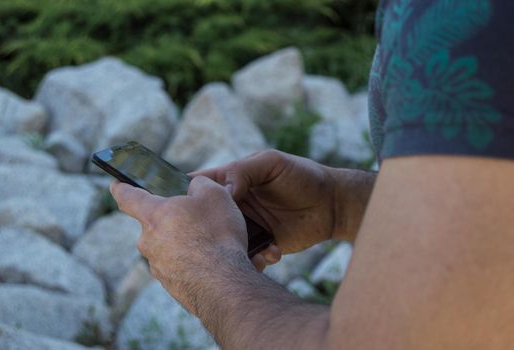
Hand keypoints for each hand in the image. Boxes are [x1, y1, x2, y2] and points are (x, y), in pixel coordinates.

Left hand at [110, 176, 251, 310]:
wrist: (223, 284)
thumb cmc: (217, 235)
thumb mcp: (215, 195)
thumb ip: (199, 184)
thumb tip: (195, 187)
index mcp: (154, 215)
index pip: (127, 197)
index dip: (121, 187)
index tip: (116, 184)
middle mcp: (148, 241)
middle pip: (154, 224)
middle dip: (171, 219)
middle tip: (197, 218)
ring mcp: (157, 265)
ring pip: (166, 246)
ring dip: (183, 242)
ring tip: (210, 243)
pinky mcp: (169, 284)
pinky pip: (177, 266)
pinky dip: (190, 262)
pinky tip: (210, 262)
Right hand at [191, 150, 337, 257]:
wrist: (332, 204)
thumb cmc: (303, 176)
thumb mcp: (271, 163)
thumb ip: (243, 171)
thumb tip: (221, 193)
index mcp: (232, 181)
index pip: (200, 186)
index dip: (188, 196)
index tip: (184, 209)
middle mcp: (235, 205)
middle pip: (207, 219)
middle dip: (205, 230)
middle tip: (211, 239)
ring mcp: (247, 226)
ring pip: (224, 241)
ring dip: (232, 247)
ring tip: (245, 248)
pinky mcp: (261, 245)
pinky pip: (248, 257)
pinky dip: (256, 259)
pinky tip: (273, 252)